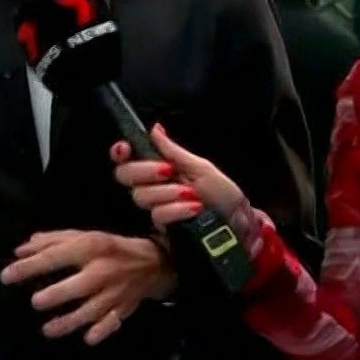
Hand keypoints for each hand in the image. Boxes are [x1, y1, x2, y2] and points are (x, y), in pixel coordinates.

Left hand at [0, 229, 173, 344]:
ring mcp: (114, 291)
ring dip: (70, 321)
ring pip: (92, 310)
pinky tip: (87, 338)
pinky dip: (102, 331)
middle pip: (79, 285)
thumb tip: (19, 251)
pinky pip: (113, 321)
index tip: (6, 276)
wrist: (150, 262)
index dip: (30, 267)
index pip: (56, 256)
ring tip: (48, 330)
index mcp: (90, 247)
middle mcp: (103, 270)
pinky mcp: (123, 308)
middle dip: (58, 294)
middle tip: (35, 302)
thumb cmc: (106, 248)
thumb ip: (50, 242)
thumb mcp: (81, 237)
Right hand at [110, 123, 244, 226]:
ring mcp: (157, 209)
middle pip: (125, 175)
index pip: (127, 159)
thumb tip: (154, 129)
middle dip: (145, 170)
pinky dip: (177, 210)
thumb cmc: (222, 194)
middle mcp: (153, 188)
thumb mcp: (201, 168)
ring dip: (168, 192)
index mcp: (159, 169)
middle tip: (168, 170)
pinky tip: (194, 209)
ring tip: (193, 194)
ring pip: (141, 196)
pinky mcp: (162, 230)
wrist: (239, 224)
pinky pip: (158, 216)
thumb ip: (174, 151)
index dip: (120, 152)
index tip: (125, 148)